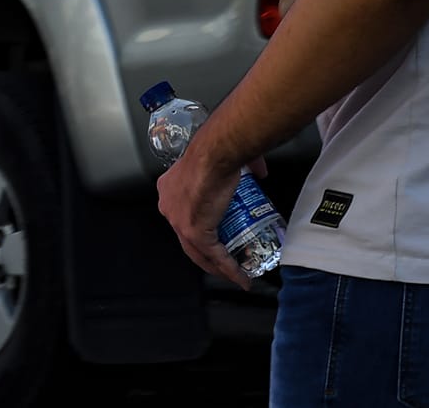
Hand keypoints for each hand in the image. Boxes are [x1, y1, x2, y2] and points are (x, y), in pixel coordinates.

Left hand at [154, 136, 253, 291]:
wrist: (216, 154)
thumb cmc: (218, 151)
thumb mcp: (227, 160)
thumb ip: (244, 167)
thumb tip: (260, 172)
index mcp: (170, 187)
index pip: (183, 214)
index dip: (201, 226)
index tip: (217, 233)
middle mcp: (168, 205)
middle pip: (188, 237)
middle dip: (208, 252)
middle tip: (228, 258)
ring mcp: (178, 220)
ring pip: (198, 251)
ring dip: (217, 266)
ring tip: (236, 273)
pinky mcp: (193, 231)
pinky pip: (213, 256)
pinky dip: (229, 268)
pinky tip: (241, 277)